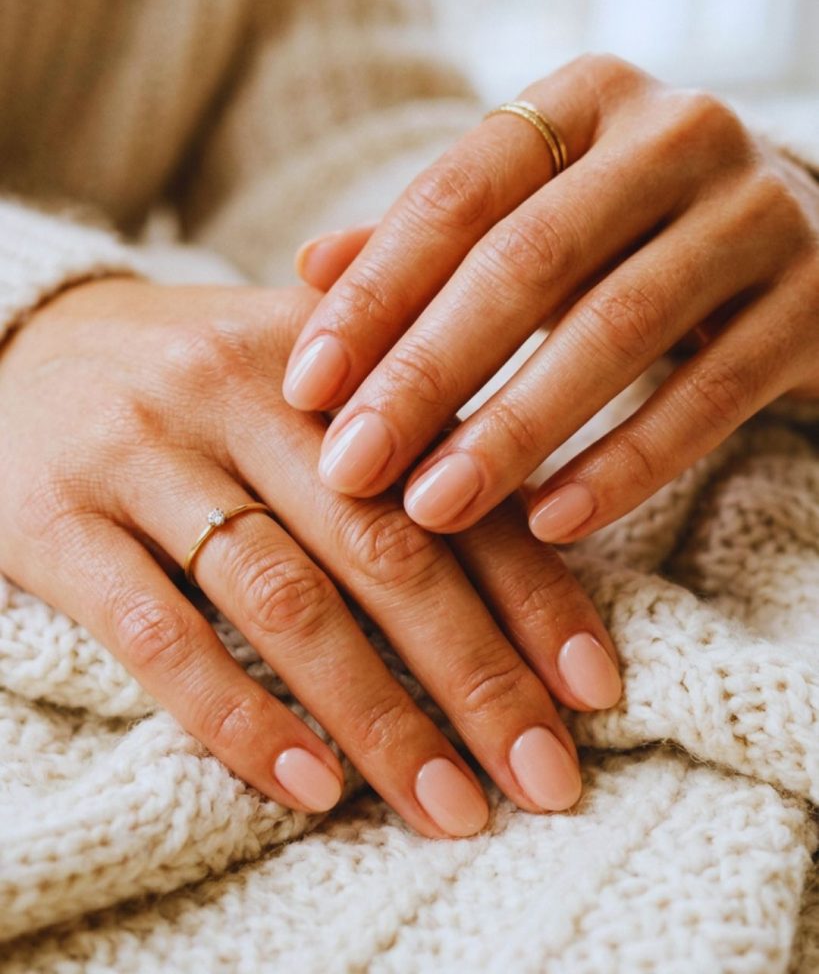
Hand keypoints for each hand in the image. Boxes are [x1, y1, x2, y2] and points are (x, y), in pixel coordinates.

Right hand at [0, 277, 621, 837]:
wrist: (26, 342)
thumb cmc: (195, 374)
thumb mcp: (299, 361)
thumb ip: (406, 409)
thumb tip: (541, 494)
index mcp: (323, 354)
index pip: (449, 481)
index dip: (532, 588)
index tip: (593, 688)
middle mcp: (238, 392)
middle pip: (382, 548)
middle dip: (476, 675)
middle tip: (544, 777)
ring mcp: (142, 453)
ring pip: (283, 600)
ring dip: (378, 717)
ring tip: (449, 805)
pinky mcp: (55, 519)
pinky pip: (156, 634)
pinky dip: (238, 717)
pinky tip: (309, 784)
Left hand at [282, 53, 818, 542]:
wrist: (803, 236)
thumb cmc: (629, 232)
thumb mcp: (534, 213)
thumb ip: (430, 240)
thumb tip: (307, 267)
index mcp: (586, 99)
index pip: (456, 195)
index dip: (374, 296)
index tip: (306, 389)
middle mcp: (676, 134)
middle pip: (527, 263)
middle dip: (428, 375)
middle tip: (353, 468)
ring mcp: (757, 214)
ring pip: (616, 330)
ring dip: (513, 430)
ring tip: (434, 507)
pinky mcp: (814, 304)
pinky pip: (709, 396)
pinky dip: (624, 464)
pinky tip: (550, 521)